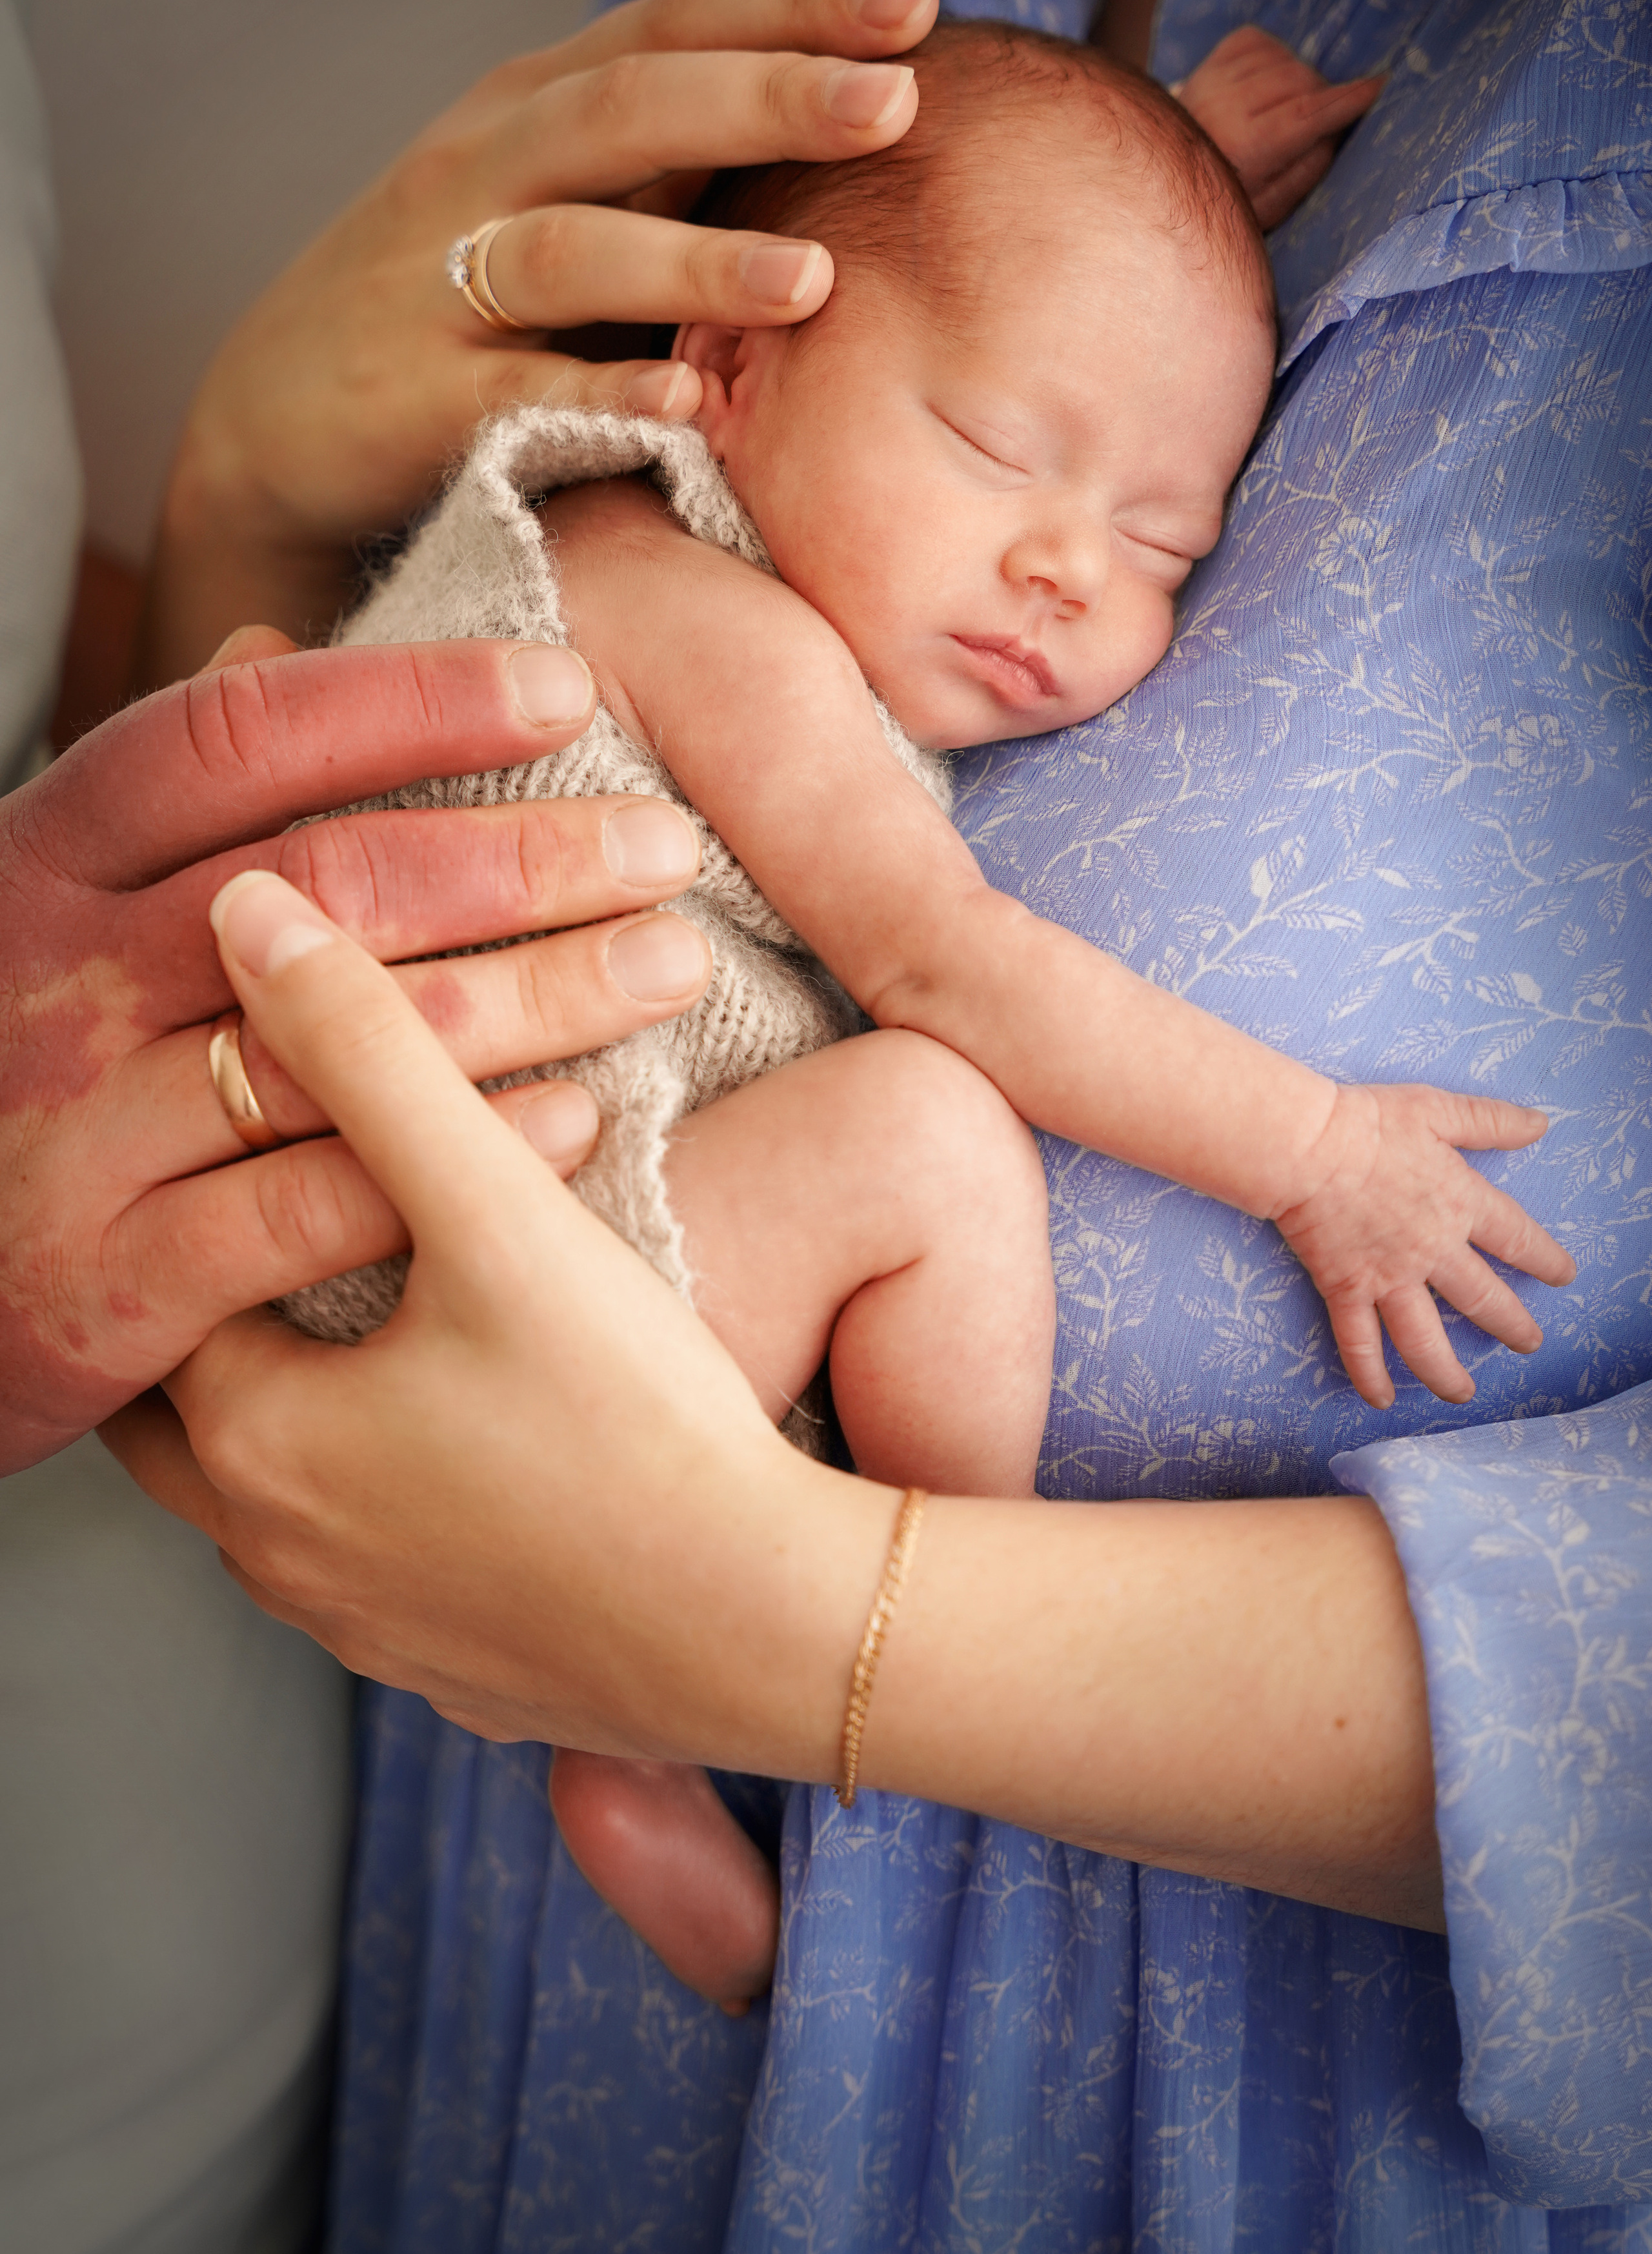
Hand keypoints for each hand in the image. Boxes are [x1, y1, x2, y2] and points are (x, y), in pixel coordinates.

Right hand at [1, 625, 712, 1473]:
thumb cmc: (2, 1059)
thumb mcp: (46, 906)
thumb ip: (162, 798)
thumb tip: (267, 645)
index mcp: (44, 859)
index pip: (239, 739)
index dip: (411, 701)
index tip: (567, 688)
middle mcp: (58, 976)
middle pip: (324, 882)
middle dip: (520, 855)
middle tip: (667, 846)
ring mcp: (78, 1129)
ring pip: (341, 1044)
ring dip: (530, 995)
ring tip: (666, 964)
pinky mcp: (108, 1281)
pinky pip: (311, 1206)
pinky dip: (456, 1157)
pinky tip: (578, 1122)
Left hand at [101, 869, 1443, 1928]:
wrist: (770, 1627)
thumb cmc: (633, 1422)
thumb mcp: (496, 1213)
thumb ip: (373, 1054)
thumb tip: (253, 920)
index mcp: (256, 1441)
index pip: (168, 1299)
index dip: (213, 1218)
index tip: (260, 1165)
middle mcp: (280, 1557)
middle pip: (195, 1418)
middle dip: (234, 1326)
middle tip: (298, 1244)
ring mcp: (365, 1632)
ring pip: (289, 1504)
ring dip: (318, 1422)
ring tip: (395, 1335)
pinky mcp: (455, 1675)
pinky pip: (383, 1576)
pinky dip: (401, 1507)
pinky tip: (487, 1452)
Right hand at [149, 0, 937, 676]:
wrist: (278, 422)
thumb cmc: (461, 305)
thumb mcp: (558, 198)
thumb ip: (672, 160)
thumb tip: (850, 110)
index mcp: (532, 107)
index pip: (672, 26)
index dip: (790, 8)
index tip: (915, 2)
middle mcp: (484, 172)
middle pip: (629, 110)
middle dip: (764, 99)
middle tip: (892, 101)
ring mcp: (441, 286)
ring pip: (572, 251)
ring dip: (694, 262)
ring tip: (812, 277)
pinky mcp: (419, 403)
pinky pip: (519, 395)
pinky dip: (601, 394)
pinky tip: (687, 403)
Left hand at [1175, 25, 1381, 229]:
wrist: (1171, 176)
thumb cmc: (1228, 196)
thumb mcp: (1269, 206)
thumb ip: (1305, 172)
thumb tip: (1333, 133)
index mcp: (1242, 147)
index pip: (1306, 114)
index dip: (1347, 99)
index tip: (1380, 85)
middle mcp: (1224, 105)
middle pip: (1301, 80)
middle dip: (1322, 96)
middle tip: (1318, 122)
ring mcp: (1214, 77)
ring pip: (1284, 58)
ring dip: (1298, 79)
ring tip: (1287, 109)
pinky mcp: (1212, 60)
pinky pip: (1260, 42)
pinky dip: (1276, 58)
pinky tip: (1269, 84)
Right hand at [1271, 1084, 1576, 1407]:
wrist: (1306, 1147)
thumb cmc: (1367, 1121)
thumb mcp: (1436, 1108)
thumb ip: (1489, 1121)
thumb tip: (1540, 1124)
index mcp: (1459, 1203)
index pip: (1516, 1239)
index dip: (1544, 1259)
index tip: (1563, 1277)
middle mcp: (1432, 1250)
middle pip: (1482, 1299)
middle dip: (1511, 1326)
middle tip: (1528, 1344)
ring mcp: (1388, 1276)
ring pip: (1426, 1339)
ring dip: (1447, 1373)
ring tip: (1463, 1393)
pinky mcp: (1346, 1288)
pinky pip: (1359, 1341)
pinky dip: (1369, 1374)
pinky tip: (1381, 1399)